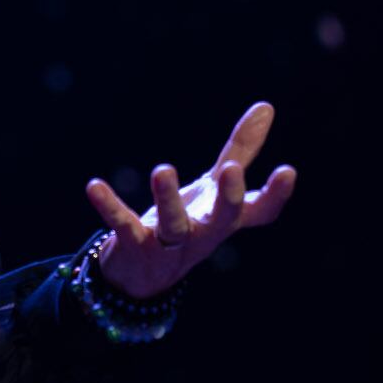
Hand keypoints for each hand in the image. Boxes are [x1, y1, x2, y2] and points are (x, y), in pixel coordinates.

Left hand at [81, 101, 297, 298]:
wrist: (143, 276)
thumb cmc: (189, 221)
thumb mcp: (214, 187)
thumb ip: (241, 150)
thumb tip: (267, 106)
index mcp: (223, 218)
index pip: (260, 213)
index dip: (276, 196)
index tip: (287, 169)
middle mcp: (203, 233)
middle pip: (223, 221)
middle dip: (229, 198)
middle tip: (232, 171)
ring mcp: (169, 244)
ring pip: (173, 224)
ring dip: (168, 198)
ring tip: (163, 170)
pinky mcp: (134, 246)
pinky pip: (122, 225)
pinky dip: (109, 206)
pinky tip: (94, 185)